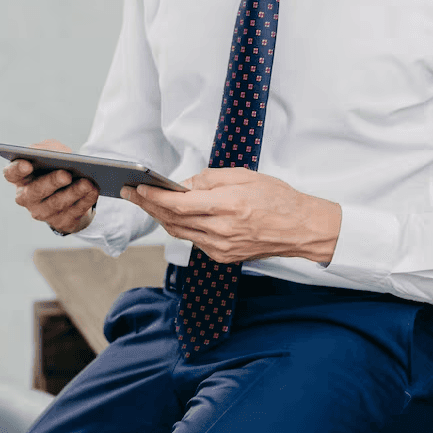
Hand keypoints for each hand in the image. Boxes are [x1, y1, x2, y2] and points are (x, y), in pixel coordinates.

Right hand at [4, 139, 98, 234]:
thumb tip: (52, 153)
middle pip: (35, 191)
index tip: (27, 164)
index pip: (11, 173)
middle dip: (52, 182)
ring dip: (73, 193)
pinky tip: (93, 191)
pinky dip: (85, 201)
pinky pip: (73, 212)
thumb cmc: (56, 165)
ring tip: (87, 183)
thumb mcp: (53, 151)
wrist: (72, 189)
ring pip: (56, 204)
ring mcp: (42, 212)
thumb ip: (49, 148)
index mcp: (20, 177)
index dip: (17, 170)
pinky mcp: (61, 222)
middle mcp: (27, 197)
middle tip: (66, 174)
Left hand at [121, 166, 341, 265]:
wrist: (301, 228)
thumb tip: (184, 184)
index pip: (180, 204)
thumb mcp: (245, 176)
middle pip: (174, 220)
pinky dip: (181, 228)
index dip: (154, 197)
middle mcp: (222, 231)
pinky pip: (194, 241)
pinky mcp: (224, 257)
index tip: (138, 187)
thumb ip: (211, 179)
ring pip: (180, 233)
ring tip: (147, 203)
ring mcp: (222, 248)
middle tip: (132, 193)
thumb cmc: (278, 198)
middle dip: (149, 206)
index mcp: (228, 206)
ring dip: (161, 218)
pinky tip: (174, 217)